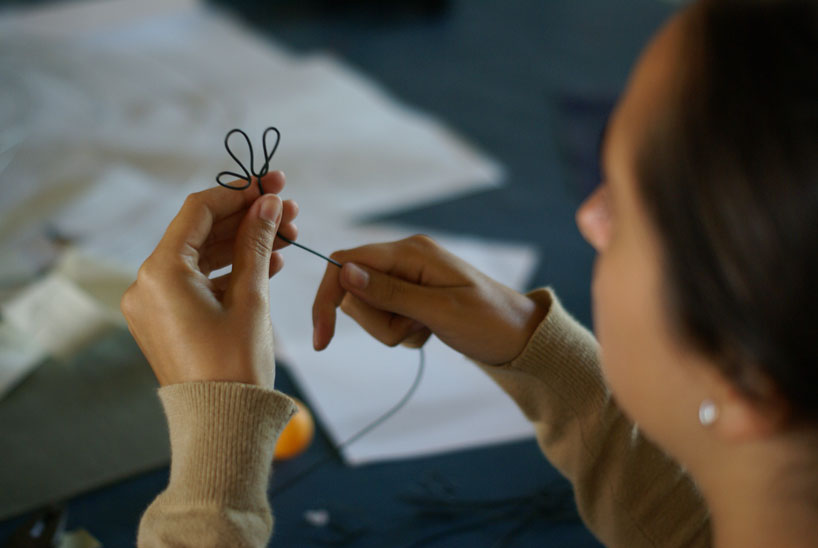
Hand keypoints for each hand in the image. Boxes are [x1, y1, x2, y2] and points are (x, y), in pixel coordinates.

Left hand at [121, 171, 297, 388]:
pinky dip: (231, 270)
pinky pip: (199, 282)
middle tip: (289, 209)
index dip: (239, 193)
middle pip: (201, 232)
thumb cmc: (235, 367)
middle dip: (247, 218)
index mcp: (161, 273)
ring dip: (243, 243)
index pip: (199, 211)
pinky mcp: (167, 319)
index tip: (273, 185)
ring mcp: (155, 303)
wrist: (222, 425)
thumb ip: (258, 243)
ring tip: (287, 235)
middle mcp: (148, 284)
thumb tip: (269, 203)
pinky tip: (269, 263)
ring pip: (202, 256)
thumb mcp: (252, 299)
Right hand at [312, 235, 548, 364]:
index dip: (328, 298)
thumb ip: (390, 291)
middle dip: (377, 321)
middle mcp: (405, 257)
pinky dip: (403, 332)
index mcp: (410, 252)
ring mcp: (409, 276)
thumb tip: (345, 272)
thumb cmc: (488, 322)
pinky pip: (388, 316)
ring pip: (370, 308)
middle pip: (355, 291)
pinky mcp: (414, 294)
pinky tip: (430, 331)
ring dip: (391, 328)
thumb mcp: (438, 310)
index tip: (323, 338)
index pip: (345, 263)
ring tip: (426, 329)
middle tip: (415, 327)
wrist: (520, 337)